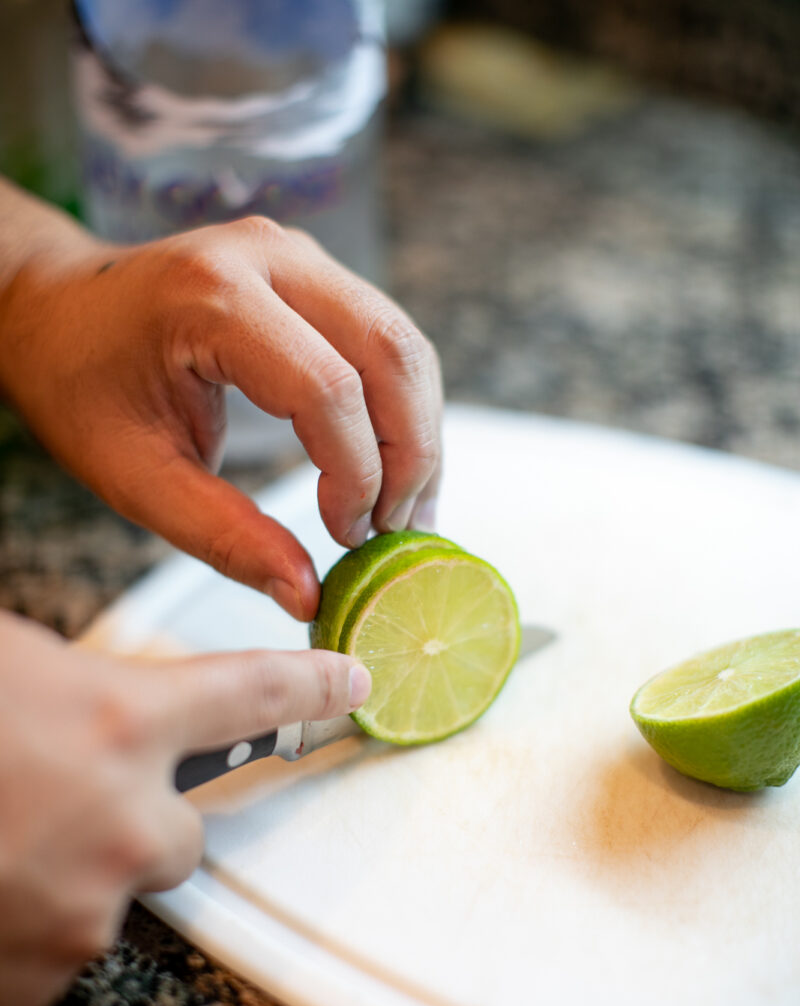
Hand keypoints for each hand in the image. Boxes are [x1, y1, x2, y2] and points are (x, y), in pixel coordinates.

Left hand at [0, 205, 442, 620]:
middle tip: (397, 531)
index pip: (327, 389)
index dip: (356, 475)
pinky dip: (402, 407)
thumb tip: (308, 596)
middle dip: (412, 454)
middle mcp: (268, 256)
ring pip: (403, 341)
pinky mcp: (312, 271)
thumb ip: (223, 535)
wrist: (55, 308)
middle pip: (390, 352)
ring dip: (419, 433)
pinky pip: (384, 337)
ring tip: (403, 509)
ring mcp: (296, 254)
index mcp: (212, 298)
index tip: (347, 537)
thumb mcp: (135, 476)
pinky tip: (390, 466)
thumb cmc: (80, 387)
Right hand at [0, 611, 369, 1005]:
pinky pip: (60, 951)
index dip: (313, 690)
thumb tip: (104, 702)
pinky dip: (29, 925)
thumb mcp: (7, 668)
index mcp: (116, 720)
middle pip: (186, 836)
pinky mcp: (38, 978)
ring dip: (69, 873)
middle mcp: (120, 821)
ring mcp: (82, 909)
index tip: (354, 687)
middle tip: (58, 799)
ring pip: (114, 894)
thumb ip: (75, 688)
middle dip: (139, 820)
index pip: (254, 694)